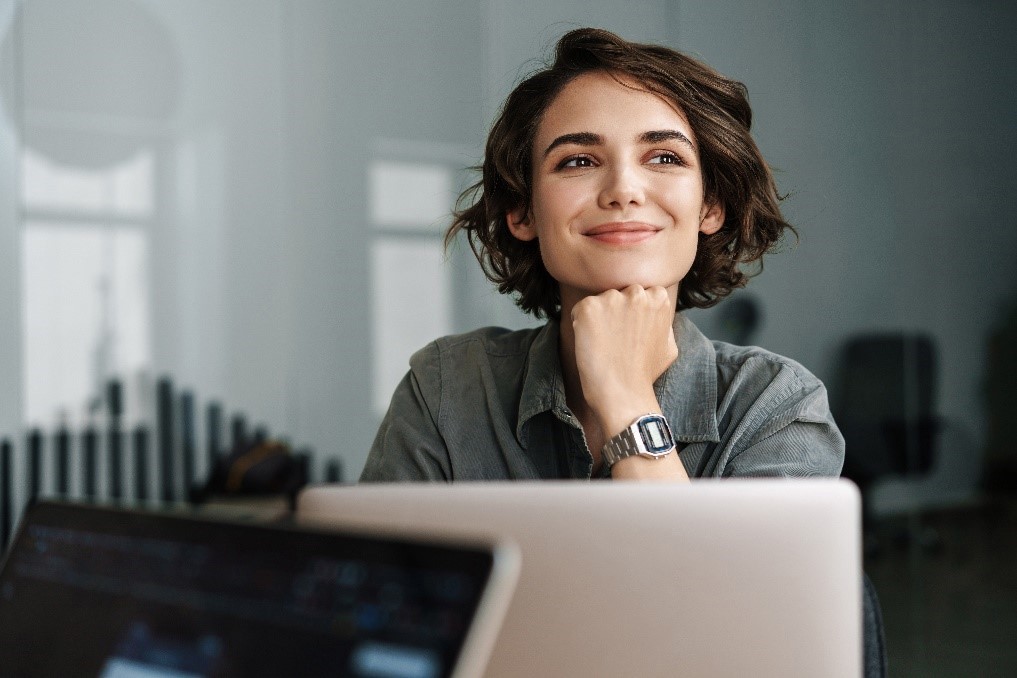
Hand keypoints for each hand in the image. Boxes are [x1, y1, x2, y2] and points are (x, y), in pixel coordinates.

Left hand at [570, 285, 678, 437]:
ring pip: (599, 301)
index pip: (640, 292)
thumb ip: (663, 322)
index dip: (632, 312)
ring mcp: (612, 299)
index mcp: (658, 298)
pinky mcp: (589, 308)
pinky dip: (580, 325)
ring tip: (603, 344)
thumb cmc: (645, 374)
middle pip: (619, 293)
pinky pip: (579, 309)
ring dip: (598, 318)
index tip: (630, 331)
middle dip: (615, 311)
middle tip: (615, 339)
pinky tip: (590, 344)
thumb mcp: (669, 345)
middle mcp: (636, 293)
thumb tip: (656, 314)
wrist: (624, 394)